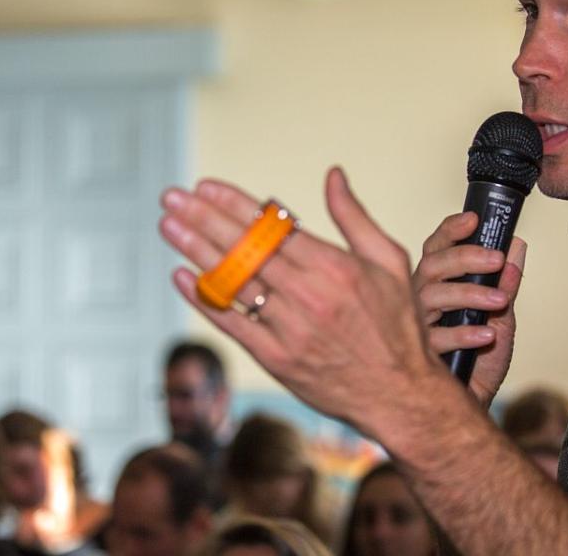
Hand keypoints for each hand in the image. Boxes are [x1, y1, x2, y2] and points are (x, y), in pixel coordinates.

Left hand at [159, 167, 447, 439]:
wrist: (399, 394)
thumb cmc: (397, 323)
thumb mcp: (388, 261)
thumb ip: (354, 217)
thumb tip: (333, 174)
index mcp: (334, 266)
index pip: (271, 226)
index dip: (234, 203)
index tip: (204, 187)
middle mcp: (308, 295)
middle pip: (244, 248)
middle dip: (202, 218)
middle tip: (172, 198)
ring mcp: (289, 329)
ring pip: (233, 282)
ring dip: (196, 251)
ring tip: (168, 226)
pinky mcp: (276, 359)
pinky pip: (232, 324)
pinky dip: (204, 300)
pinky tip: (182, 276)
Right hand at [412, 212, 525, 406]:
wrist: (468, 406)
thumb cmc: (477, 361)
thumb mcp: (501, 318)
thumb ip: (505, 285)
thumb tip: (518, 249)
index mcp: (434, 285)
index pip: (435, 249)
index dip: (450, 231)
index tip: (474, 219)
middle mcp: (418, 300)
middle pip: (430, 265)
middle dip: (463, 257)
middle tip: (495, 259)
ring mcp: (413, 325)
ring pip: (430, 296)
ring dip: (468, 294)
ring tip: (500, 301)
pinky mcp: (418, 353)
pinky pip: (435, 337)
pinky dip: (464, 333)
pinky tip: (487, 336)